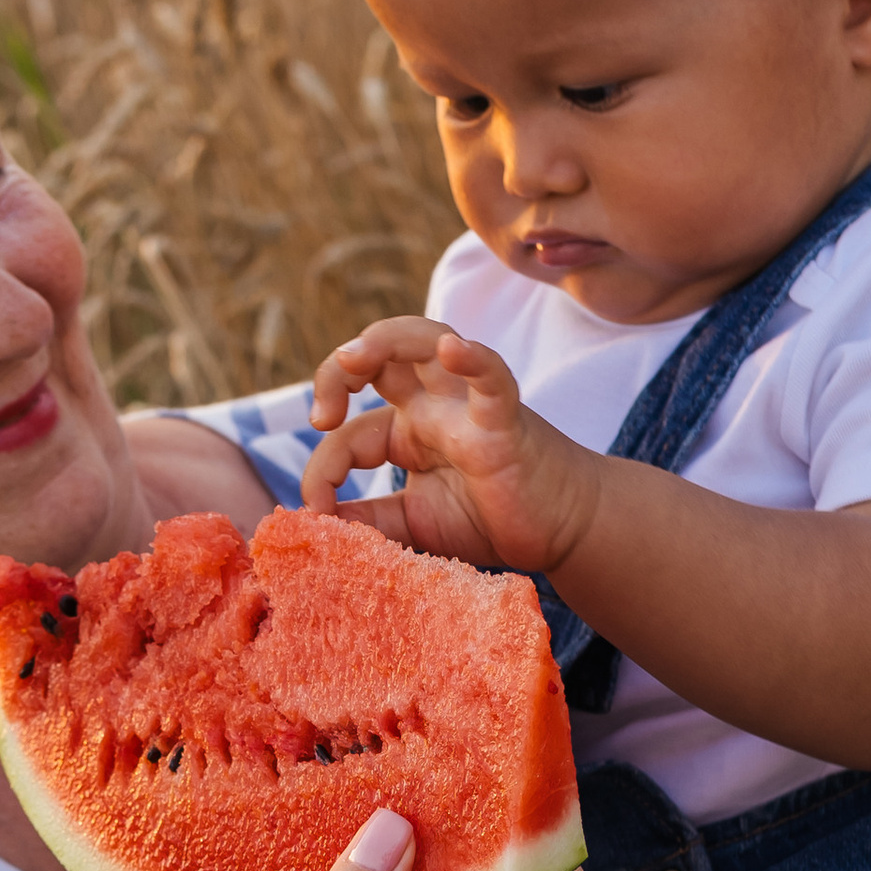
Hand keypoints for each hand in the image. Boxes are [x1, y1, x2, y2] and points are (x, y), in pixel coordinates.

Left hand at [303, 318, 595, 575]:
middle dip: (337, 370)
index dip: (321, 467)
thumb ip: (365, 521)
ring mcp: (467, 406)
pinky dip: (474, 358)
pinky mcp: (505, 420)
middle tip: (320, 414)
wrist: (561, 530)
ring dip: (383, 340)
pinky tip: (452, 349)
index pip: (349, 434)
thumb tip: (309, 524)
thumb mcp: (411, 525)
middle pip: (380, 357)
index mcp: (408, 430)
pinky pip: (492, 377)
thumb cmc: (489, 520)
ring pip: (426, 341)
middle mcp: (433, 406)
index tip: (314, 508)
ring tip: (352, 358)